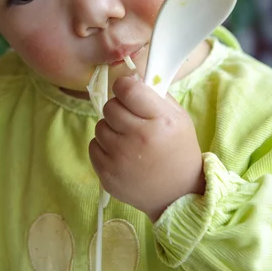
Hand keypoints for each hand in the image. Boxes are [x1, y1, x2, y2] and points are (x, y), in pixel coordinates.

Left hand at [89, 76, 204, 221]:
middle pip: (110, 107)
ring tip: (128, 139)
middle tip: (131, 119)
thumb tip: (130, 77)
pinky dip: (104, 147)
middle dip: (118, 108)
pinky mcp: (107, 175)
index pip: (127, 90)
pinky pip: (93, 146)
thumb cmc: (178, 149)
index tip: (127, 90)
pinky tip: (121, 154)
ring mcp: (121, 159)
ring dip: (111, 129)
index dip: (124, 86)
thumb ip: (155, 94)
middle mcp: (139, 139)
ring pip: (99, 126)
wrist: (178, 194)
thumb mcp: (178, 117)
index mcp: (159, 121)